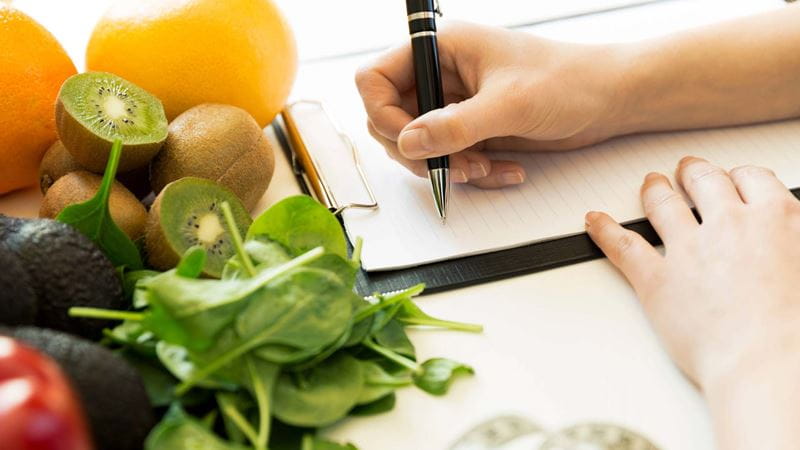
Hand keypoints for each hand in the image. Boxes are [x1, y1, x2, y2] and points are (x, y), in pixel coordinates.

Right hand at [355, 22, 626, 187]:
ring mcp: (453, 105)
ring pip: (418, 147)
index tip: (411, 140)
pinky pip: (448, 160)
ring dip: (446, 167)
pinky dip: (470, 173)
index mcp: (440, 48)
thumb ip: (455, 125)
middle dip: (420, 151)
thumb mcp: (510, 103)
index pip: (375, 80)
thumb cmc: (568, 80)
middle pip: (390, 120)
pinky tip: (503, 169)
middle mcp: (440, 75)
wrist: (607, 100)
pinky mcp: (470, 129)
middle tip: (456, 163)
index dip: (383, 115)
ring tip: (485, 167)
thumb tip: (408, 143)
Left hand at [585, 157, 799, 448]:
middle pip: (704, 182)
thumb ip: (793, 239)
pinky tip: (595, 221)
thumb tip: (790, 236)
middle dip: (693, 173)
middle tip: (687, 172)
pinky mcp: (656, 280)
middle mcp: (728, 225)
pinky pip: (623, 246)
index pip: (751, 180)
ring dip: (655, 190)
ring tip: (651, 185)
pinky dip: (604, 231)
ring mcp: (688, 250)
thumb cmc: (798, 331)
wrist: (769, 363)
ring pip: (663, 204)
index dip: (737, 177)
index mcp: (776, 219)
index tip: (733, 180)